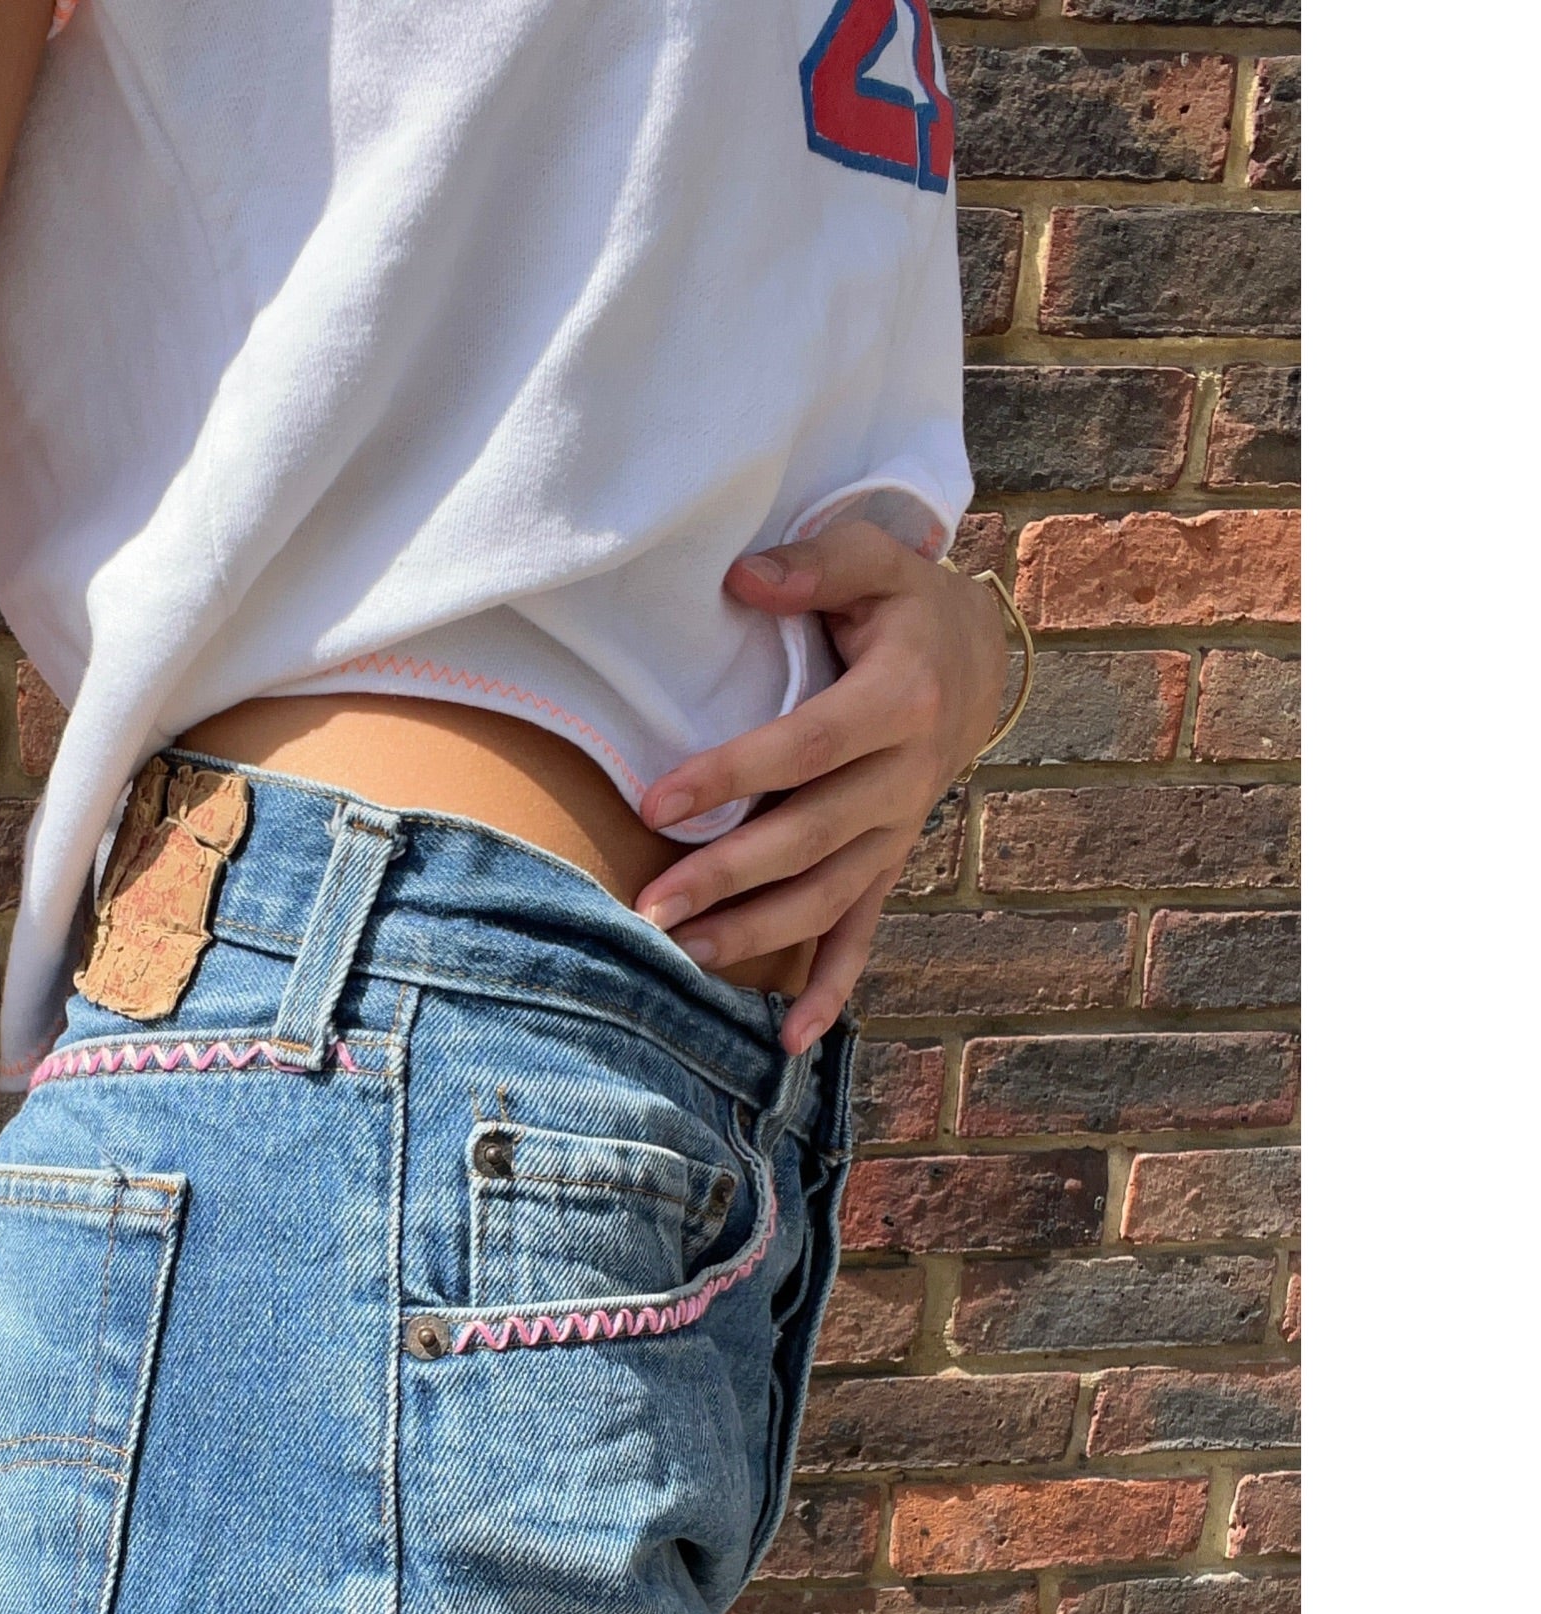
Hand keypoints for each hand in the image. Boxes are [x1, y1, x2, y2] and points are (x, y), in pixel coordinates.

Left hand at [632, 521, 1008, 1054]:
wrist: (976, 658)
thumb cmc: (902, 606)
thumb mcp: (875, 561)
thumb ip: (814, 563)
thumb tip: (742, 577)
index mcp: (899, 701)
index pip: (806, 746)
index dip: (732, 774)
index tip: (656, 798)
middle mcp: (906, 778)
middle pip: (810, 838)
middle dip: (728, 878)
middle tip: (650, 907)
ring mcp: (899, 831)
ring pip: (829, 898)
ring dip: (759, 937)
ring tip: (683, 959)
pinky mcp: (890, 864)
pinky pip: (863, 935)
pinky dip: (832, 990)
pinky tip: (792, 1041)